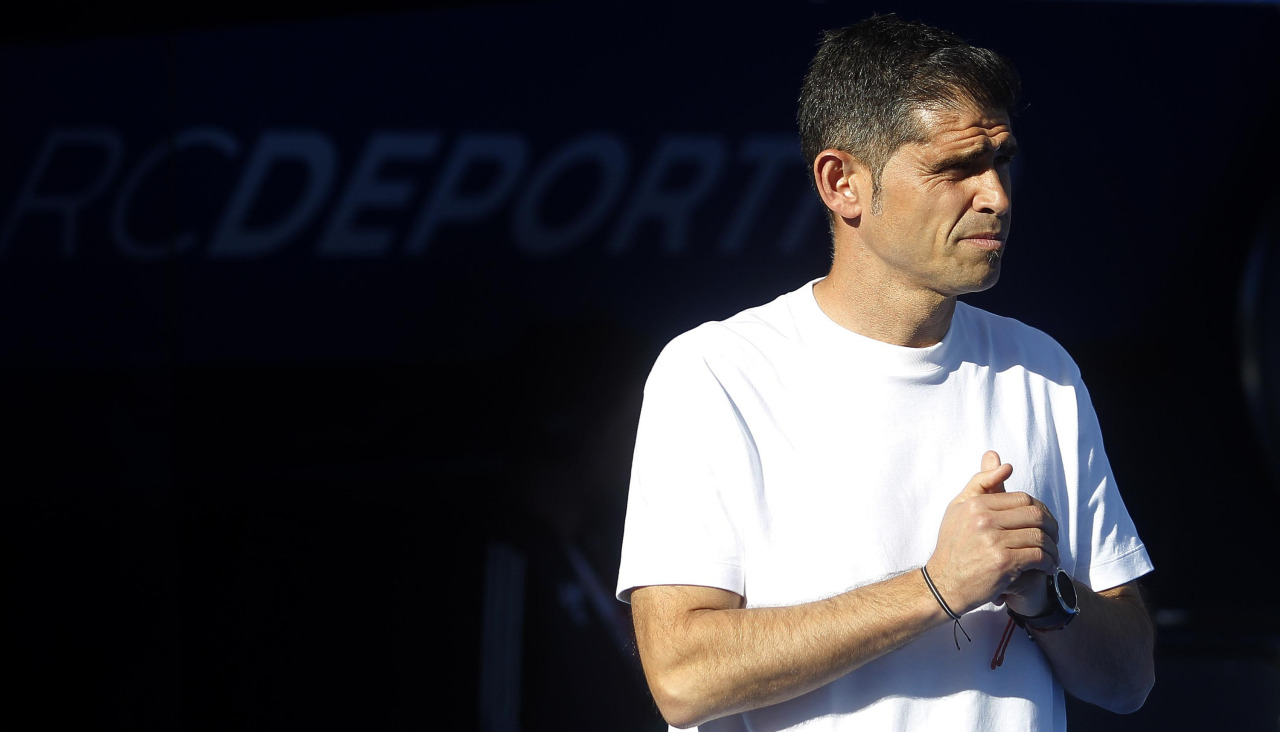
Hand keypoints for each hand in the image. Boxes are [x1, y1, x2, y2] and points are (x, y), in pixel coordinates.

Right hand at [925, 451, 1059, 614]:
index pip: (1022, 498)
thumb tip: (1003, 463)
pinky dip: (1048, 562)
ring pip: (1040, 536)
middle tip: (1053, 538)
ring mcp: (994, 540)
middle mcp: (984, 519)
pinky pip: (1038, 556)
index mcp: (976, 504)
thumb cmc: (953, 546)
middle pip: (1035, 515)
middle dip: (1051, 527)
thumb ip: (981, 483)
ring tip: (1052, 555)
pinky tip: (1047, 567)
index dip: (1039, 510)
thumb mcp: (959, 509)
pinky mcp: (1003, 562)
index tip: (1043, 523)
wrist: (944, 584)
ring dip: (1052, 547)